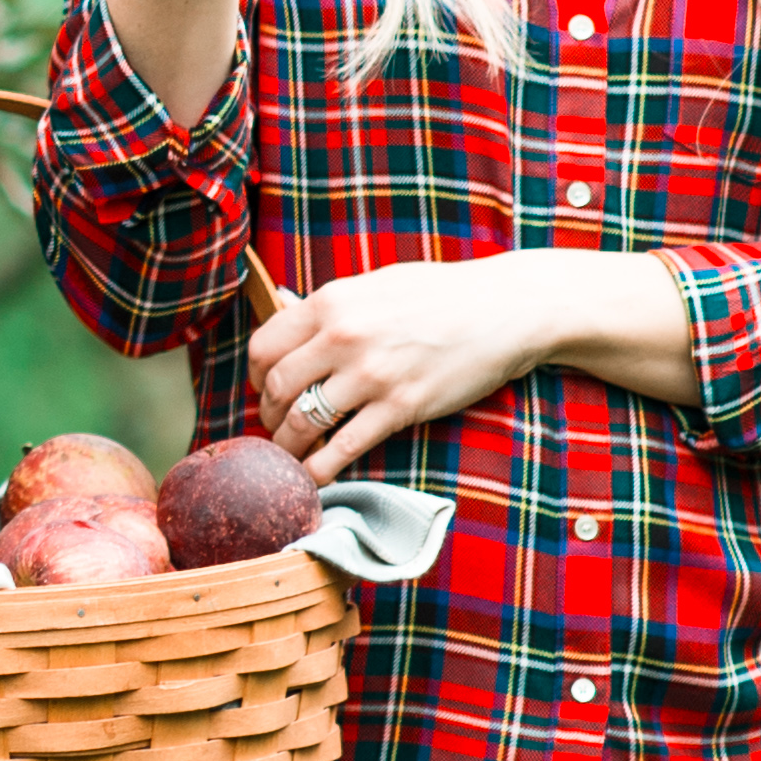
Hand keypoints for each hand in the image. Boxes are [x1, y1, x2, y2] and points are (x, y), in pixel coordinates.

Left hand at [248, 257, 570, 475]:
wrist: (504, 309)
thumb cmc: (440, 294)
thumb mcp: (374, 285)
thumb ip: (331, 305)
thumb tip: (287, 312)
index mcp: (330, 303)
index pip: (264, 346)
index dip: (255, 375)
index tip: (263, 388)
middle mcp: (343, 337)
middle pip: (277, 387)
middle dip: (268, 414)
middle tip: (274, 425)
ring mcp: (372, 375)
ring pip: (303, 421)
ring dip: (288, 444)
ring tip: (289, 453)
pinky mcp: (401, 407)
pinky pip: (344, 447)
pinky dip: (321, 467)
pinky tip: (314, 475)